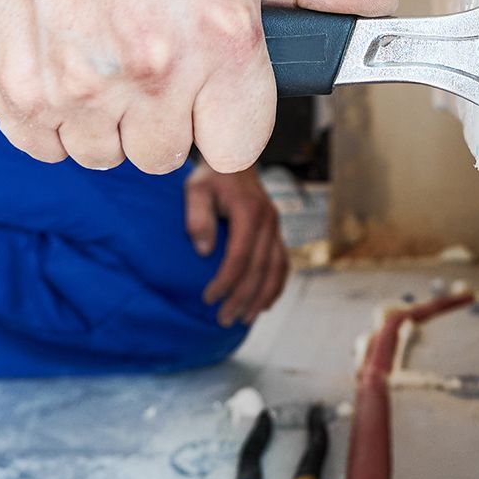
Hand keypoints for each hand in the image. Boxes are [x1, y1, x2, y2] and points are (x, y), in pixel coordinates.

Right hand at [0, 0, 396, 175]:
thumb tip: (379, 5)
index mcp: (222, 39)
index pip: (236, 148)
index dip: (218, 120)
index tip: (202, 90)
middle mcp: (157, 68)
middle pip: (165, 156)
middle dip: (156, 116)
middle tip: (142, 59)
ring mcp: (86, 87)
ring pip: (106, 156)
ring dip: (103, 120)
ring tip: (100, 54)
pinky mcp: (23, 98)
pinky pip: (50, 148)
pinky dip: (52, 117)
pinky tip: (61, 61)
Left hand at [187, 164, 288, 325]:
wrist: (234, 159)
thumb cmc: (210, 176)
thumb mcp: (196, 189)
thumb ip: (198, 217)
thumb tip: (204, 252)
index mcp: (249, 211)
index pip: (240, 255)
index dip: (226, 281)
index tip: (208, 298)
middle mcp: (268, 221)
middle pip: (259, 268)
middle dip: (242, 298)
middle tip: (223, 320)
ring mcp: (275, 227)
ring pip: (276, 269)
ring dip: (262, 297)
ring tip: (244, 319)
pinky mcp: (276, 233)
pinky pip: (282, 264)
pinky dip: (276, 286)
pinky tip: (264, 304)